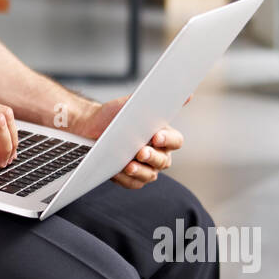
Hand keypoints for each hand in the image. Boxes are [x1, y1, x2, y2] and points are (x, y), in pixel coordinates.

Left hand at [72, 95, 188, 189]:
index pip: (176, 141)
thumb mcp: (133, 103)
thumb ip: (155, 99)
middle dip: (152, 157)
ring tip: (128, 165)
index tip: (156, 137)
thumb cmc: (115, 115)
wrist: (91, 126)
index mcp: (164, 135)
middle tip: (141, 152)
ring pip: (150, 175)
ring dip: (140, 171)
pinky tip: (117, 172)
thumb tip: (187, 95)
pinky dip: (125, 178)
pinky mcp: (132, 178)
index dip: (168, 140)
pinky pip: (133, 183)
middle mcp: (158, 153)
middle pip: (164, 160)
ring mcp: (146, 168)